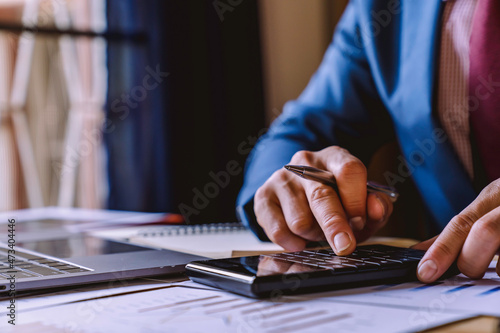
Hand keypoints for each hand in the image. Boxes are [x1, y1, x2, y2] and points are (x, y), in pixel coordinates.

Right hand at [254, 146, 393, 253]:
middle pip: (321, 196)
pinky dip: (293, 242)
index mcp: (335, 157)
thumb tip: (376, 209)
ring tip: (318, 231)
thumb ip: (376, 205)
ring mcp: (282, 178)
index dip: (356, 200)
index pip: (349, 171)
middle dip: (335, 225)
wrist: (300, 191)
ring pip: (300, 221)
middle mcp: (306, 163)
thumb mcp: (362, 200)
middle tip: (344, 245)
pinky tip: (300, 239)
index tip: (360, 221)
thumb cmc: (337, 197)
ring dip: (314, 235)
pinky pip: (278, 230)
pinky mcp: (263, 196)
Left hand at [413, 180, 499, 282]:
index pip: (461, 223)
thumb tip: (420, 252)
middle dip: (472, 260)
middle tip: (472, 270)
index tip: (425, 272)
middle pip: (485, 232)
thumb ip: (459, 232)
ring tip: (498, 270)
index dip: (441, 249)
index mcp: (494, 196)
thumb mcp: (488, 209)